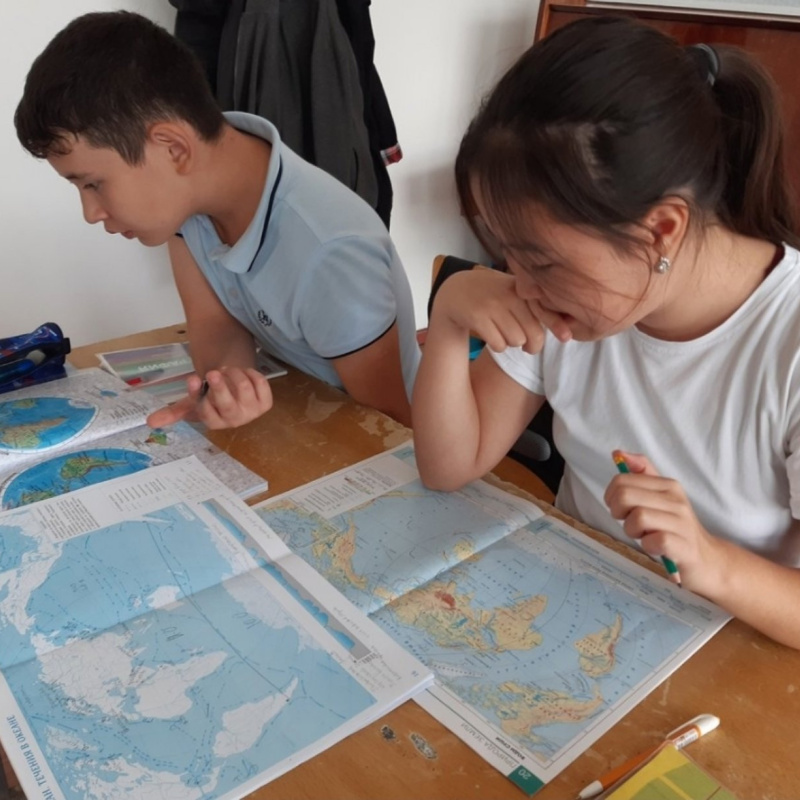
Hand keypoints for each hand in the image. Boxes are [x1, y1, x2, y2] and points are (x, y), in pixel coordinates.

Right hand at [146, 367, 272, 429]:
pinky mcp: (265, 403)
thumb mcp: (192, 404)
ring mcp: (251, 412)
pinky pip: (260, 383)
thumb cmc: (212, 399)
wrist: (236, 394)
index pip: (205, 410)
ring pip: (244, 388)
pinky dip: (251, 372)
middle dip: (220, 387)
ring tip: (226, 370)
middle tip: (213, 372)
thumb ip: (173, 412)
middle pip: (227, 404)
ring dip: (233, 373)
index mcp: (214, 422)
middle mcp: (234, 420)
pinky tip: (244, 373)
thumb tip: (150, 422)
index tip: (192, 378)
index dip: (198, 394)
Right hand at [433, 269, 570, 353]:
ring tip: (503, 333)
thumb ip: (535, 307)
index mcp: (521, 289)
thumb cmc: (493, 296)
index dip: (557, 325)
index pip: (544, 310)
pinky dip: (498, 347)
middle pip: (532, 333)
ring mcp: (492, 305)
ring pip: (516, 341)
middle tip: (528, 347)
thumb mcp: (513, 294)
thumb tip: (565, 333)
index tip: (567, 337)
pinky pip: (499, 345)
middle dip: (531, 345)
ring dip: (511, 344)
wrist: (455, 292)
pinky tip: (492, 336)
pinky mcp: (477, 317)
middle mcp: (508, 295)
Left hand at [604, 451, 723, 592]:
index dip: (611, 496)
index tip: (621, 508)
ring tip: (645, 535)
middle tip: (631, 523)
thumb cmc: (675, 526)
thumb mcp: (660, 496)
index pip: (622, 480)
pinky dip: (648, 546)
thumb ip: (641, 473)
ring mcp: (681, 522)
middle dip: (618, 513)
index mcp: (668, 485)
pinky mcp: (683, 546)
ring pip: (637, 518)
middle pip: (624, 496)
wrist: (707, 559)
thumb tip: (618, 453)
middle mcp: (676, 500)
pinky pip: (653, 541)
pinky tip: (656, 548)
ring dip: (632, 531)